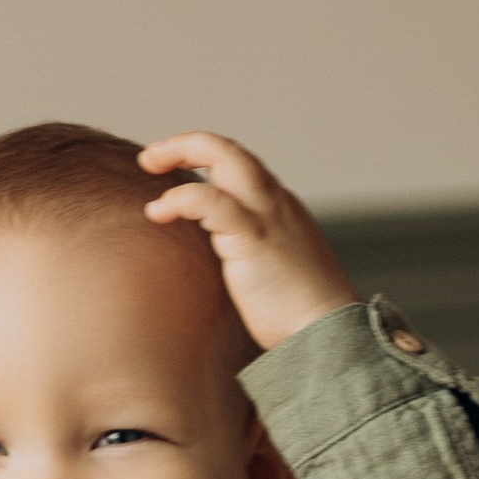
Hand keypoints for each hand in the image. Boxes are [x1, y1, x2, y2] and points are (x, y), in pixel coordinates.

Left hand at [137, 132, 354, 352]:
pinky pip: (210, 199)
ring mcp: (266, 215)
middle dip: (188, 143)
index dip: (205, 160)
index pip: (240, 167)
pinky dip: (179, 198)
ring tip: (148, 163)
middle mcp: (275, 202)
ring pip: (224, 156)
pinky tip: (157, 212)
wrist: (330, 335)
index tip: (173, 171)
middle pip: (230, 150)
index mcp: (279, 209)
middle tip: (152, 157)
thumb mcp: (272, 273)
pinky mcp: (253, 237)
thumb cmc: (300, 317)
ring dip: (182, 150)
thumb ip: (246, 256)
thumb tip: (216, 267)